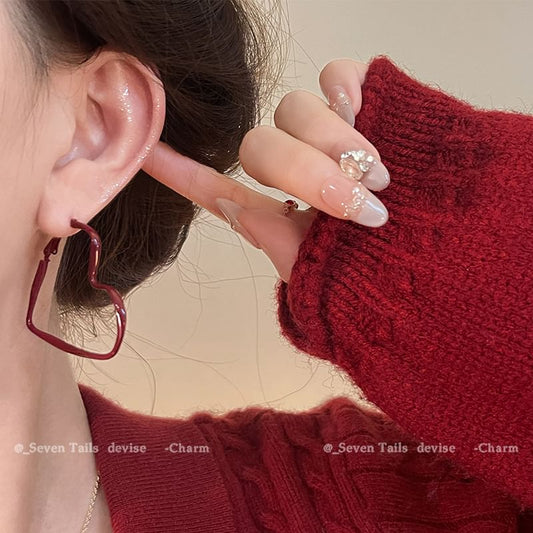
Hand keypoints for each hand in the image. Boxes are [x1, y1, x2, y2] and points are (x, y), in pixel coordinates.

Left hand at [141, 59, 389, 281]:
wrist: (445, 270)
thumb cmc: (385, 285)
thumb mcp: (326, 281)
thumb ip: (277, 247)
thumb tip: (233, 204)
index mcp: (281, 213)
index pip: (220, 188)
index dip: (182, 172)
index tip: (145, 154)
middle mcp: (298, 171)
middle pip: (261, 145)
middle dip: (304, 173)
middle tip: (354, 205)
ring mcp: (331, 140)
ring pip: (296, 108)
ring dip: (334, 143)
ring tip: (379, 175)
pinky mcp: (370, 111)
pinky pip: (340, 77)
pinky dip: (347, 88)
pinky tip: (364, 110)